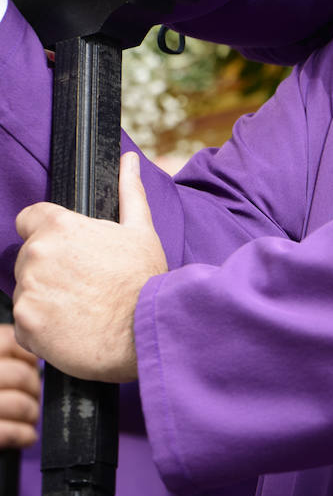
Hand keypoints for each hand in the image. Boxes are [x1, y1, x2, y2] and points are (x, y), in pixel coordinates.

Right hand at [0, 323, 39, 447]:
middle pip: (20, 375)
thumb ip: (4, 359)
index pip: (9, 341)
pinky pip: (8, 432)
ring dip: (31, 412)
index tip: (30, 363)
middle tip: (33, 395)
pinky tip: (28, 436)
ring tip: (30, 416)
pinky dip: (23, 434)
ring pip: (19, 403)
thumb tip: (34, 353)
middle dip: (33, 388)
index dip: (27, 354)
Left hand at [13, 152, 166, 382]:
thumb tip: (130, 161)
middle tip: (82, 284)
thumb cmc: (144, 281)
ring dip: (45, 300)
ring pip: (26, 291)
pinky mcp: (26, 324)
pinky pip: (24, 324)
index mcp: (61, 227)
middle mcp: (38, 255)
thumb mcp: (141, 231)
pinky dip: (42, 329)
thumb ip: (128, 192)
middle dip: (48, 269)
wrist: (144, 334)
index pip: (29, 218)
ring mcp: (29, 290)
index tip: (64, 249)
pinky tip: (71, 329)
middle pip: (28, 257)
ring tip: (80, 308)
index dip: (45, 232)